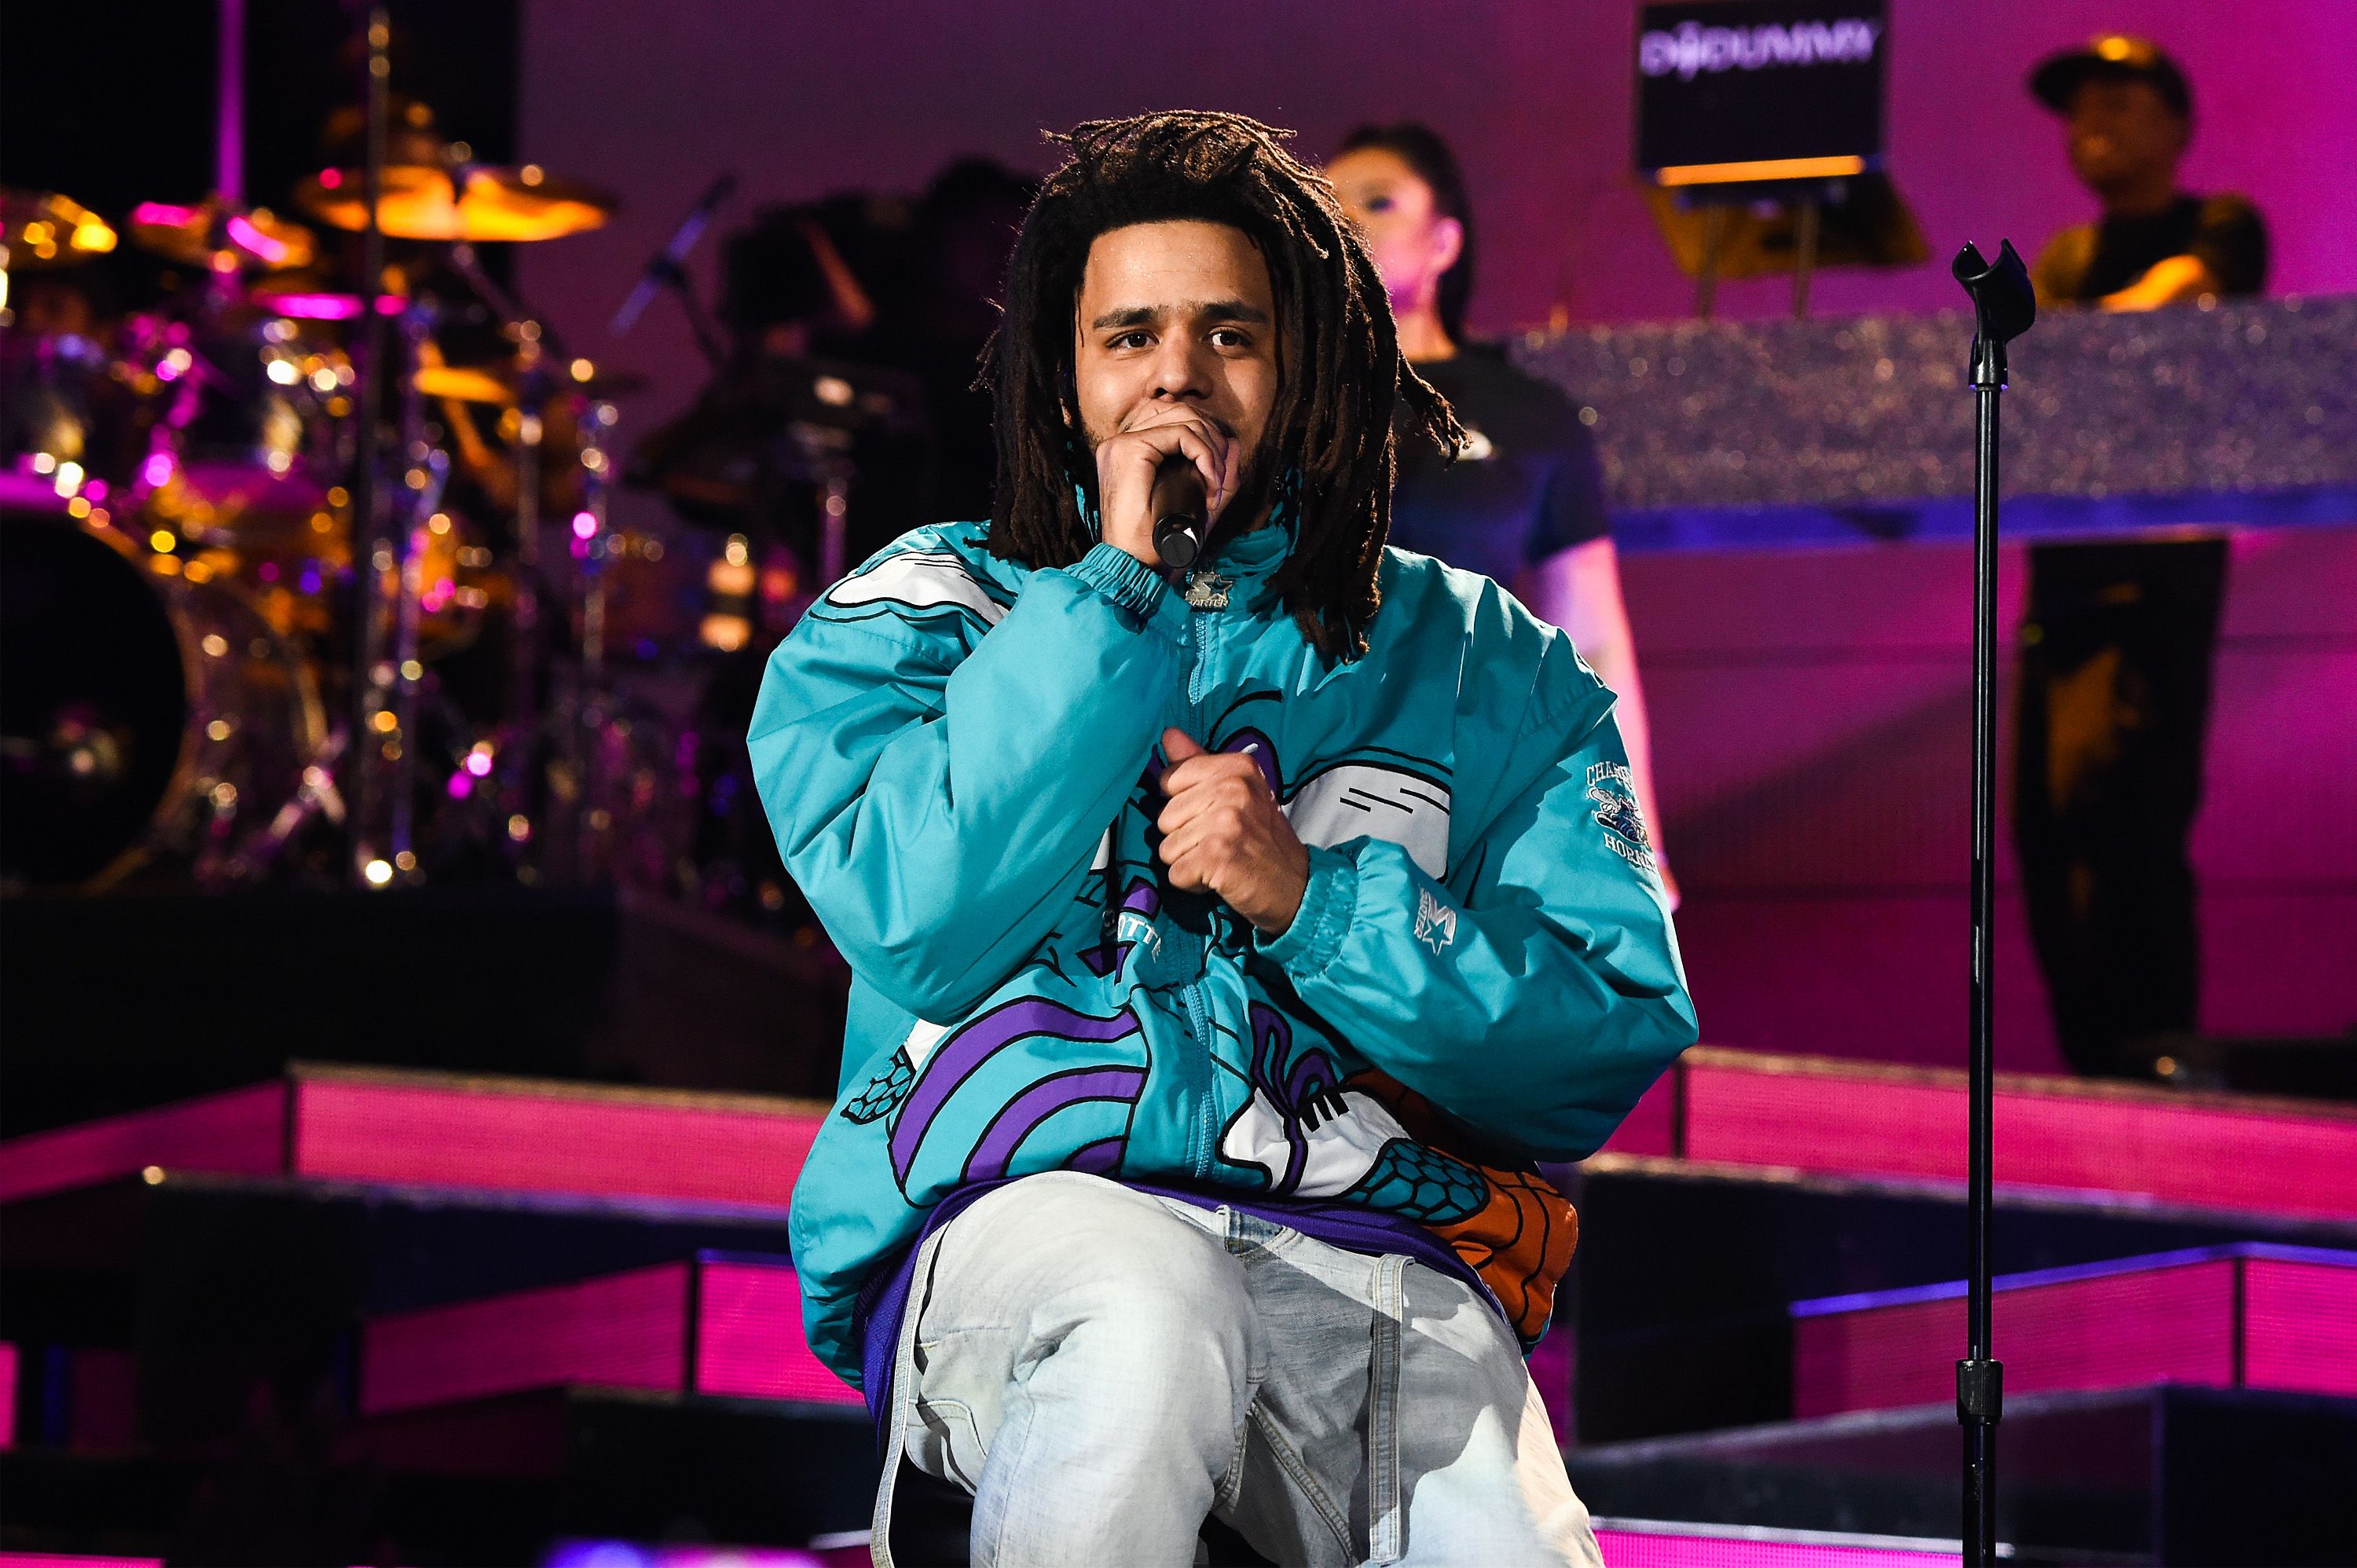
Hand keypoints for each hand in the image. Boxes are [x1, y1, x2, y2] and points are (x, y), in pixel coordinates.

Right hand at [1094, 406, 1238, 567]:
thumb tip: (1234, 443)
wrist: (1134, 568)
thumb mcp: (1197, 506)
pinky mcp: (1130, 450)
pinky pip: (1182, 433)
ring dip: (1212, 448)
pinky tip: (1210, 479)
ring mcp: (1122, 444)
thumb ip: (1216, 476)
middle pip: (1180, 411)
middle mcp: (1121, 443)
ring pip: (1185, 419)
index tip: (1216, 475)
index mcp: (1128, 453)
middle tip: (1221, 475)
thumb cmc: (1160, 545)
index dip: (1205, 438)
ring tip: (1216, 481)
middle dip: (1212, 439)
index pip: (1173, 421)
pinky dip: (1205, 454)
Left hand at [1156, 728, 1307, 934]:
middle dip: (1186, 838)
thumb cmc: (1262, 840)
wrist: (1297, 887)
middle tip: (1221, 843)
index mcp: (1237, 767)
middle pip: (1165, 817)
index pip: (1170, 779)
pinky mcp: (1216, 855)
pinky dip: (1193, 883)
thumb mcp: (1238, 793)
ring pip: (1167, 847)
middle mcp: (1232, 789)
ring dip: (1189, 862)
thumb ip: (1198, 764)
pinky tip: (1220, 877)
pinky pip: (1175, 872)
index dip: (1184, 806)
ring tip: (1221, 859)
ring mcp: (1225, 822)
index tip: (1214, 816)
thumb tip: (1168, 733)